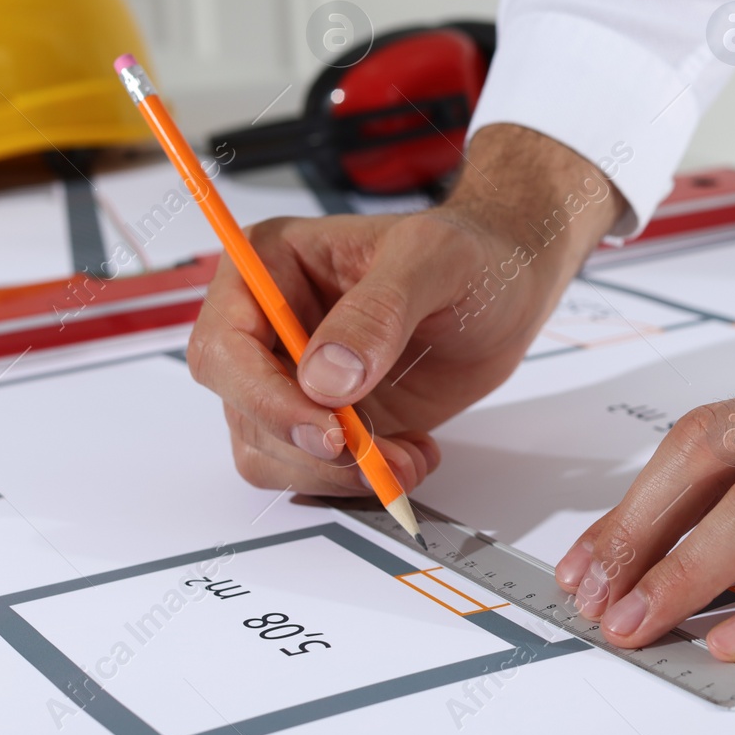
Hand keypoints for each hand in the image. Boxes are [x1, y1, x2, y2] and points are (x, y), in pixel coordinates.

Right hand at [186, 124, 624, 496]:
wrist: (509, 288)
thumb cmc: (469, 254)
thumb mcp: (433, 260)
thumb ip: (378, 311)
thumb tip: (324, 378)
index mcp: (270, 266)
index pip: (225, 345)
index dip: (264, 397)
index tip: (327, 430)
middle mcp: (266, 324)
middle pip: (242, 408)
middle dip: (307, 447)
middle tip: (376, 458)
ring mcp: (291, 377)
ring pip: (269, 452)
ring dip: (335, 473)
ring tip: (407, 457)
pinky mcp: (325, 419)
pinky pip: (311, 470)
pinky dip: (356, 480)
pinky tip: (410, 454)